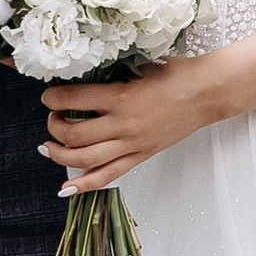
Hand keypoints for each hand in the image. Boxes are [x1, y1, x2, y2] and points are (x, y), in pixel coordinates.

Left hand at [38, 58, 220, 192]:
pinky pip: (108, 175)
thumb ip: (112, 74)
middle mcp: (123, 124)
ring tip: (50, 145)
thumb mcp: (139, 66)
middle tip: (52, 117)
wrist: (207, 92)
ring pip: (84, 159)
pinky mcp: (141, 156)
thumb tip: (83, 76)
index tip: (48, 96)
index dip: (53, 98)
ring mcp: (132, 144)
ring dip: (59, 154)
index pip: (72, 100)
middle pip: (73, 134)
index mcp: (120, 96)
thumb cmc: (177, 74)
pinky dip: (84, 184)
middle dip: (53, 126)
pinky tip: (66, 189)